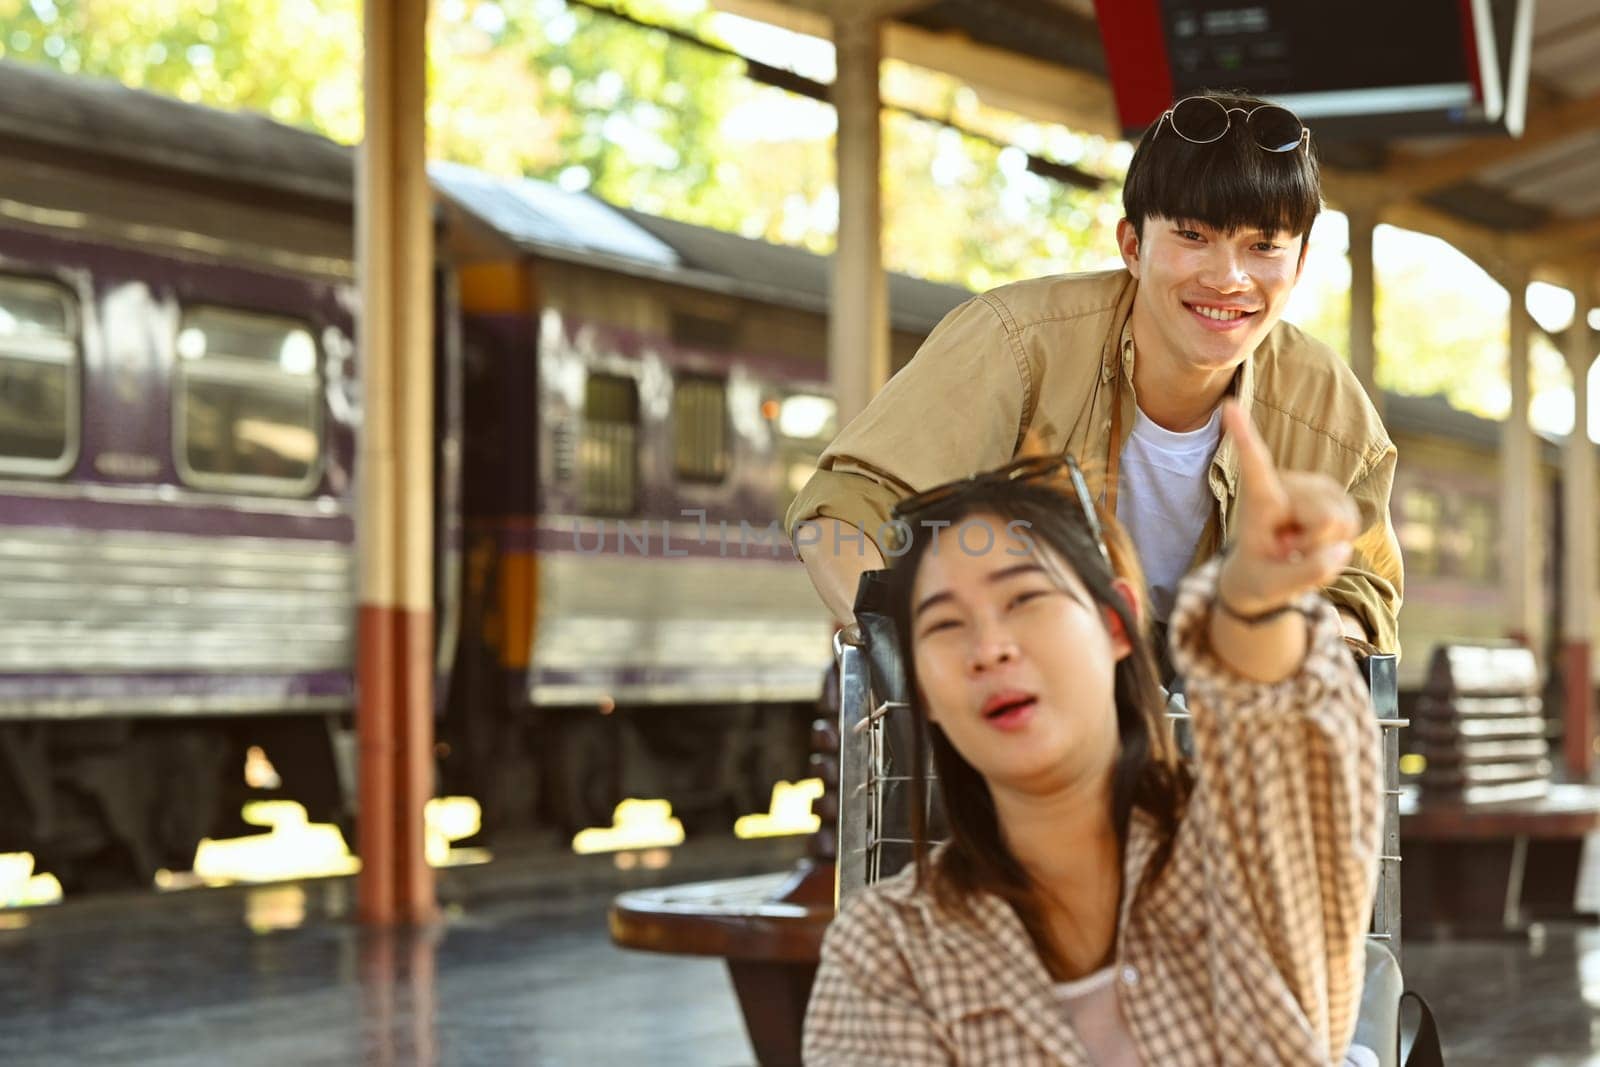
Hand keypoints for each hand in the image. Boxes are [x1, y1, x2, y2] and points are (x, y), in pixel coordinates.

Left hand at [1216, 400, 1358, 616]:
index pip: (1254, 465)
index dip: (1245, 435)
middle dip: (1314, 544)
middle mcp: (1287, 483)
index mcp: (1258, 500)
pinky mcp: (1334, 492)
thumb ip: (1305, 574)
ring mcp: (1314, 484)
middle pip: (1326, 520)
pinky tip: (1314, 538)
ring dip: (1324, 543)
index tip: (1228, 405)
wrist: (1265, 572)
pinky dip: (1338, 540)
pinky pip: (1352, 522)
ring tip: (1296, 543)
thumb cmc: (1260, 576)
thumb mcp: (1272, 589)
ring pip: (1342, 522)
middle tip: (1287, 548)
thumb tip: (1341, 550)